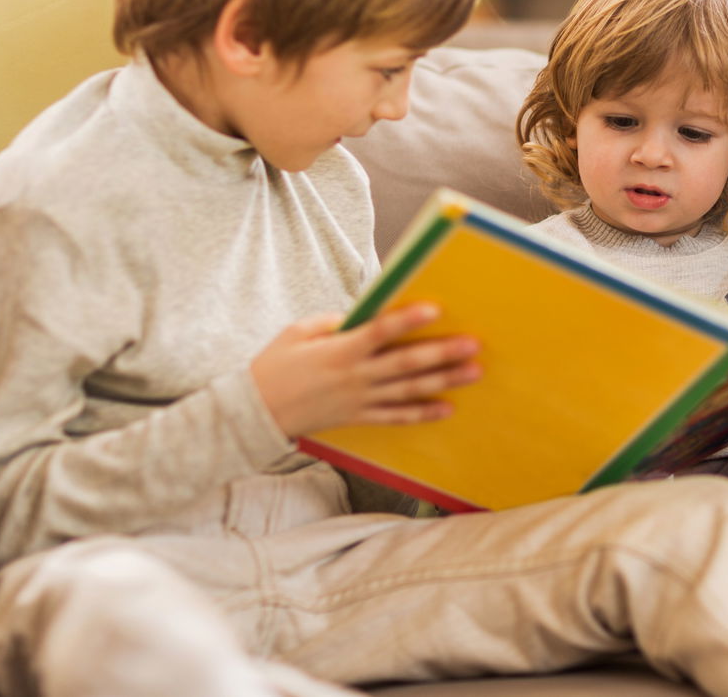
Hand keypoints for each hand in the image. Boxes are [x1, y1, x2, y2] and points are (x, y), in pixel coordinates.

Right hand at [251, 303, 481, 438]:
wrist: (254, 413)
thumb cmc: (274, 366)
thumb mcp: (298, 332)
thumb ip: (334, 323)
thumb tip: (364, 315)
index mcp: (339, 350)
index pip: (380, 332)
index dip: (408, 320)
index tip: (435, 309)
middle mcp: (355, 377)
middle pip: (405, 364)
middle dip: (441, 353)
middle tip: (473, 345)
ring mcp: (359, 400)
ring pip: (409, 391)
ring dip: (443, 381)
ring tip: (473, 372)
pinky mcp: (358, 418)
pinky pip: (396, 418)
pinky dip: (422, 414)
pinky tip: (447, 408)